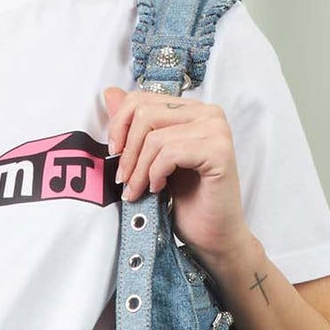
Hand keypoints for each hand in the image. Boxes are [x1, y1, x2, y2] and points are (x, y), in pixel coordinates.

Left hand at [102, 83, 251, 269]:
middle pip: (144, 114)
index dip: (119, 126)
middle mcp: (208, 113)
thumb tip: (110, 93)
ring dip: (139, 169)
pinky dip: (156, 173)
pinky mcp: (220, 151)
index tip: (114, 154)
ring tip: (138, 190)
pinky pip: (170, 153)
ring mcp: (216, 130)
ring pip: (155, 137)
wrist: (213, 236)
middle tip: (124, 180)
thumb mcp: (151, 160)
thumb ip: (134, 127)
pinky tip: (158, 188)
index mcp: (191, 110)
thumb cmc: (186, 202)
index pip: (141, 99)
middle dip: (128, 152)